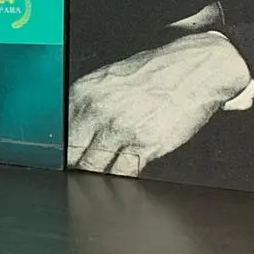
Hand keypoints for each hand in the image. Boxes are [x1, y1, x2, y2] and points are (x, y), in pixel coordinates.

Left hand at [68, 32, 251, 175]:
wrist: (194, 70)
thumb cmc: (152, 74)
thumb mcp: (106, 81)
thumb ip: (85, 105)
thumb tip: (69, 130)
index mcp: (82, 93)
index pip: (59, 134)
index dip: (60, 153)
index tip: (61, 163)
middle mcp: (97, 111)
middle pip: (73, 154)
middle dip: (74, 168)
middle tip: (77, 177)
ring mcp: (121, 129)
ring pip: (95, 168)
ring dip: (96, 178)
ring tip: (97, 183)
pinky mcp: (146, 144)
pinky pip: (124, 172)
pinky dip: (120, 179)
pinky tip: (119, 181)